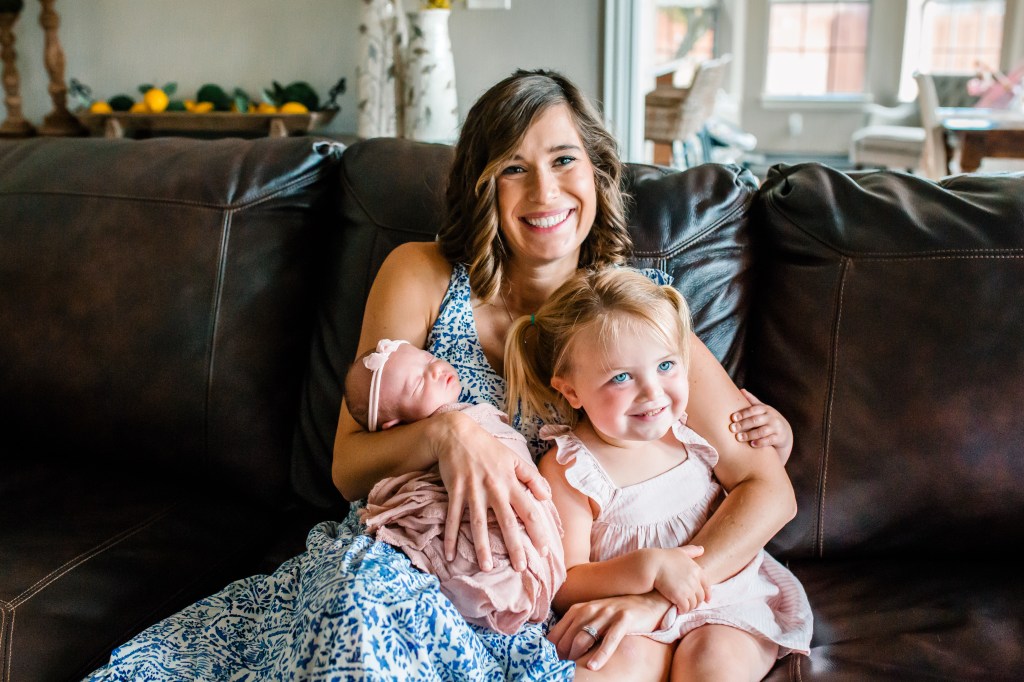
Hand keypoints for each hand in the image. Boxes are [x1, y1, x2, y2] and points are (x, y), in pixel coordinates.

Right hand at [434, 411, 552, 571]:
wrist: (457, 433)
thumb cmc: (487, 447)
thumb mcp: (514, 458)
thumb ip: (532, 477)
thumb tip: (548, 496)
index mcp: (510, 482)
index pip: (529, 510)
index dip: (537, 531)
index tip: (543, 551)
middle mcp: (494, 489)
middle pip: (506, 522)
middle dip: (513, 546)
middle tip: (520, 568)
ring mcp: (473, 491)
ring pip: (479, 524)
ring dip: (482, 547)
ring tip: (487, 568)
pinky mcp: (455, 491)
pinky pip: (453, 518)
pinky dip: (450, 537)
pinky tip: (449, 555)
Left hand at [548, 593, 669, 669]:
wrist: (647, 601)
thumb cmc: (616, 614)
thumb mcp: (593, 617)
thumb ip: (577, 629)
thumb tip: (560, 651)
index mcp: (578, 609)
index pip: (557, 632)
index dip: (553, 650)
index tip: (555, 662)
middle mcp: (590, 609)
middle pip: (568, 637)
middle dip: (564, 655)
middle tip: (565, 668)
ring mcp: (607, 614)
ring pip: (583, 637)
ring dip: (577, 656)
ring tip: (576, 668)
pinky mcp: (624, 620)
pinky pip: (609, 640)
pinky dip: (600, 655)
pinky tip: (594, 666)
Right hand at [650, 545, 709, 613]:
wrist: (651, 564)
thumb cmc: (663, 557)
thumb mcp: (679, 551)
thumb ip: (691, 551)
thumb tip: (702, 549)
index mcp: (696, 570)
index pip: (707, 585)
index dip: (707, 594)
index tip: (706, 600)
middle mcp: (695, 580)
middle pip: (701, 597)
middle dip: (696, 602)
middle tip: (688, 604)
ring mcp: (688, 589)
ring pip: (693, 604)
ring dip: (689, 607)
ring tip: (682, 607)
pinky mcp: (680, 597)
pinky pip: (685, 608)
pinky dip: (682, 610)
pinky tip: (677, 609)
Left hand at [730, 388, 792, 463]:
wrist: (784, 432)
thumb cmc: (768, 419)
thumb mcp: (762, 409)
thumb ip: (752, 401)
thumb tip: (741, 390)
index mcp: (765, 409)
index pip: (754, 409)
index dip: (743, 413)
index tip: (733, 418)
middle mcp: (771, 417)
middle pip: (756, 420)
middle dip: (743, 424)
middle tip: (732, 429)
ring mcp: (776, 428)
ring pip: (762, 431)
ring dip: (749, 434)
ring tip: (739, 438)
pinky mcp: (779, 438)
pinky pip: (769, 440)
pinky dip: (760, 442)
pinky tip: (752, 444)